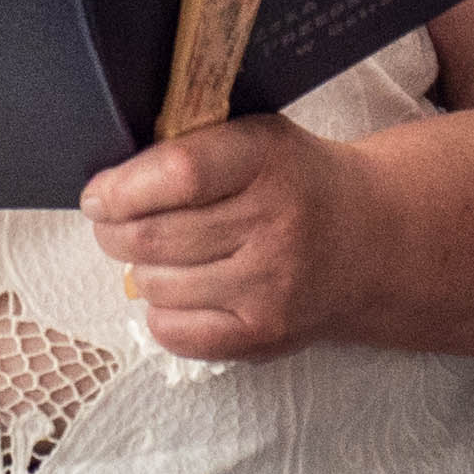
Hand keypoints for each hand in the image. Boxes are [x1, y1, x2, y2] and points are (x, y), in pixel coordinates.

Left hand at [83, 114, 354, 361]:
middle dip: (114, 232)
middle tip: (114, 225)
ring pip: (156, 286)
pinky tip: (182, 292)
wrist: (374, 238)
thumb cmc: (296, 180)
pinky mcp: (265, 335)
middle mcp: (275, 225)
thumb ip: (192, 147)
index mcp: (267, 159)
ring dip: (141, 271)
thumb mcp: (257, 138)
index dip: (121, 189)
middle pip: (153, 237)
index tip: (99, 196)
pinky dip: (162, 313)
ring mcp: (271, 287)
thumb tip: (108, 184)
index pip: (177, 175)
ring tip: (161, 255)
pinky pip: (176, 333)